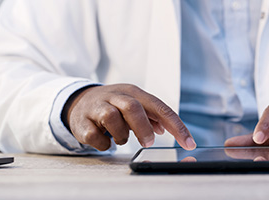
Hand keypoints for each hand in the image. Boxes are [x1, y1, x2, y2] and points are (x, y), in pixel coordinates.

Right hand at [63, 84, 196, 150]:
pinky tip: (105, 141)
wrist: (79, 102)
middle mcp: (115, 96)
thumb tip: (164, 128)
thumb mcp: (135, 106)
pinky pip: (94, 135)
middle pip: (132, 107)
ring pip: (111, 118)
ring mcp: (97, 107)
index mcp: (134, 92)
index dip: (177, 127)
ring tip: (120, 138)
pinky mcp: (82, 122)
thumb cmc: (114, 106)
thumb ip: (151, 116)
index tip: (189, 144)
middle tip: (148, 143)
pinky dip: (104, 144)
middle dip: (143, 128)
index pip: (160, 108)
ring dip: (121, 135)